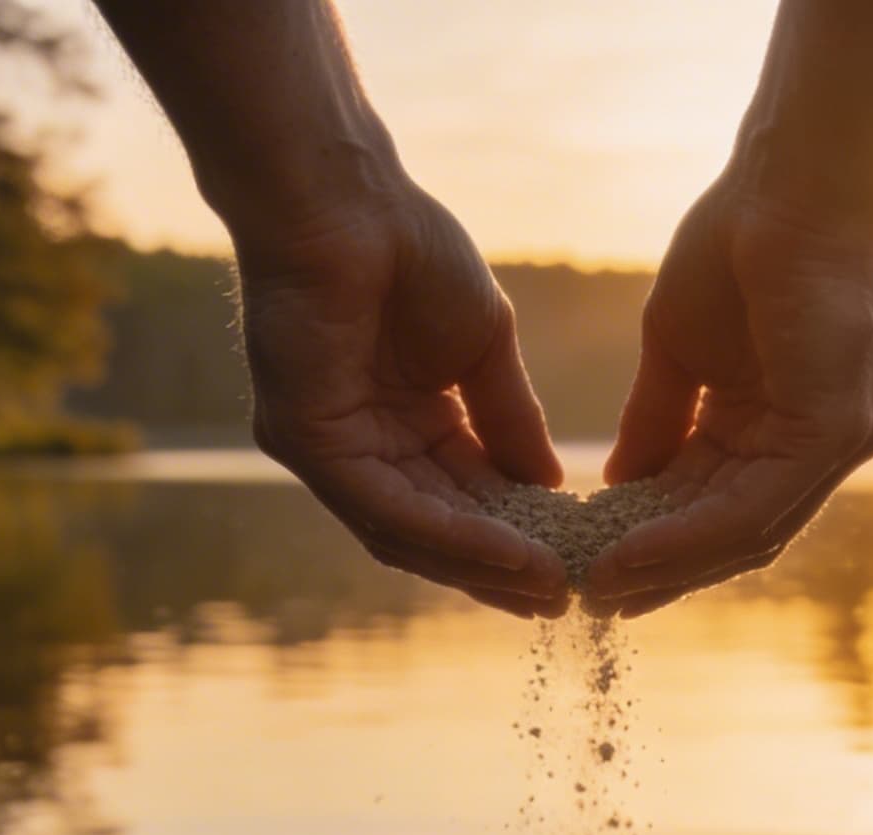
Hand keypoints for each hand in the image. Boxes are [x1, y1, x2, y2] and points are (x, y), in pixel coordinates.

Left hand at [235, 185, 570, 617]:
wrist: (350, 195)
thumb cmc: (410, 249)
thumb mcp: (485, 350)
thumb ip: (510, 421)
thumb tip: (552, 488)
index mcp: (398, 426)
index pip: (457, 502)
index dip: (511, 540)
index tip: (567, 569)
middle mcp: (357, 447)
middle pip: (430, 532)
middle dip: (496, 570)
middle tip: (560, 600)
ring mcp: (326, 447)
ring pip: (404, 532)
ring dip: (477, 563)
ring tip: (545, 582)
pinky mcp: (305, 439)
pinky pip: (382, 505)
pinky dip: (446, 531)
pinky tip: (504, 546)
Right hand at [584, 176, 872, 617]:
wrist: (789, 180)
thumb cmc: (738, 241)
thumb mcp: (676, 351)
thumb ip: (656, 422)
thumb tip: (620, 486)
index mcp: (781, 429)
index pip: (719, 509)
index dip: (657, 546)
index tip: (596, 571)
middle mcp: (817, 447)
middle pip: (735, 536)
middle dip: (662, 574)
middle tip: (594, 601)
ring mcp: (834, 443)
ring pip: (747, 533)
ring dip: (670, 565)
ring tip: (601, 584)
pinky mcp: (834, 432)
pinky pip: (756, 506)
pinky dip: (691, 534)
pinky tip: (633, 547)